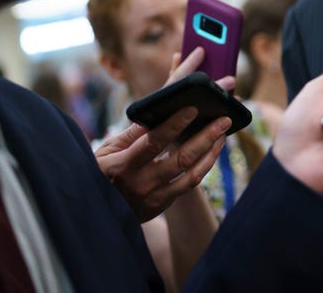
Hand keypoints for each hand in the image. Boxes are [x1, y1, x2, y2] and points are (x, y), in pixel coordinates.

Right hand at [96, 47, 231, 221]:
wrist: (97, 214)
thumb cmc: (100, 172)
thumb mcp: (106, 152)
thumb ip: (131, 134)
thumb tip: (156, 111)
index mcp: (122, 165)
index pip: (153, 142)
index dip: (174, 125)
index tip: (193, 108)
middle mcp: (140, 183)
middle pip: (181, 158)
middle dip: (206, 136)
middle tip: (224, 118)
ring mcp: (153, 197)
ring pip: (192, 173)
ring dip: (211, 151)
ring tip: (223, 132)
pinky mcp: (162, 205)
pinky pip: (190, 185)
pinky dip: (204, 165)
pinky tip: (213, 150)